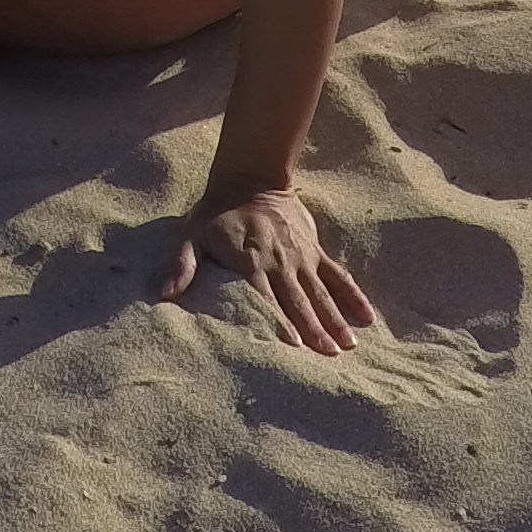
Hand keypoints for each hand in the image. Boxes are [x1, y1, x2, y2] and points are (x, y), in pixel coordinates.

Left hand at [157, 185, 376, 354]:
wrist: (250, 177)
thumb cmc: (215, 212)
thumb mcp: (191, 235)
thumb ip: (181, 264)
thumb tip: (164, 294)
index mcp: (250, 262)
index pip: (265, 297)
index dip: (279, 320)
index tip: (293, 345)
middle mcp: (279, 261)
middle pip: (299, 300)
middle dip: (314, 328)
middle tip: (330, 355)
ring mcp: (301, 256)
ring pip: (321, 292)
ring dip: (334, 318)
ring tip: (348, 345)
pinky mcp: (315, 250)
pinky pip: (338, 275)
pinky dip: (353, 295)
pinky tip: (366, 317)